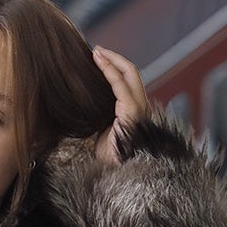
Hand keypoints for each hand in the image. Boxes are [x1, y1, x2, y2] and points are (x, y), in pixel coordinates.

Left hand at [90, 44, 150, 166]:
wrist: (113, 176)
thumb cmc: (107, 159)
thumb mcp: (102, 132)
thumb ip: (101, 116)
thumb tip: (84, 106)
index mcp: (135, 112)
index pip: (129, 82)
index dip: (116, 68)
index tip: (99, 58)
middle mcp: (142, 108)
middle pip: (132, 73)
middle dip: (115, 59)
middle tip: (97, 50)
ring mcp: (140, 109)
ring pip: (130, 74)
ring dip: (112, 61)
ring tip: (96, 52)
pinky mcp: (133, 113)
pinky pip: (121, 85)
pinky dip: (110, 71)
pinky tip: (99, 62)